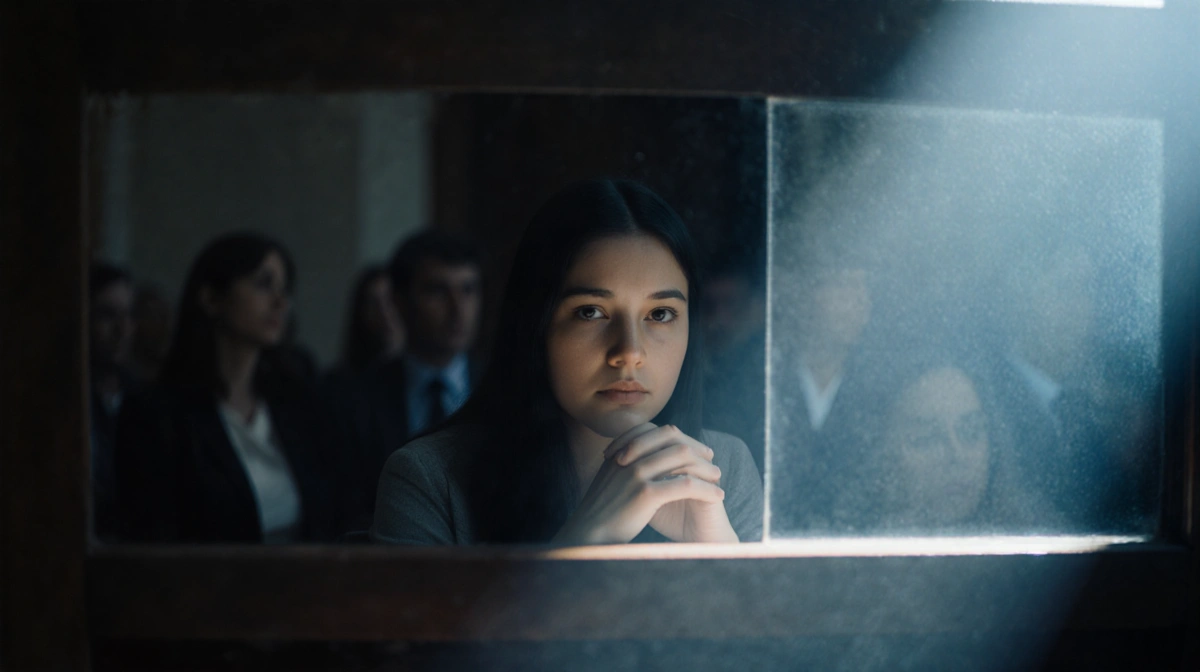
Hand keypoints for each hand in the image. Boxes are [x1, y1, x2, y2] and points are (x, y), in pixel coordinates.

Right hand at [553, 423, 726, 544]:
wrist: (589, 535)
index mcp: (621, 451)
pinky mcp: (646, 493)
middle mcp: (629, 457)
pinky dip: (705, 488)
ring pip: (683, 460)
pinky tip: (716, 495)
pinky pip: (685, 485)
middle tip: (710, 458)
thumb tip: (643, 457)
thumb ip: (625, 464)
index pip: (656, 431)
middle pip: (673, 441)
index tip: (694, 447)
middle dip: (696, 448)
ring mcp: (637, 473)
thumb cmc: (602, 511)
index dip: (679, 437)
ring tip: (717, 477)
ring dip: (705, 468)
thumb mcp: (610, 478)